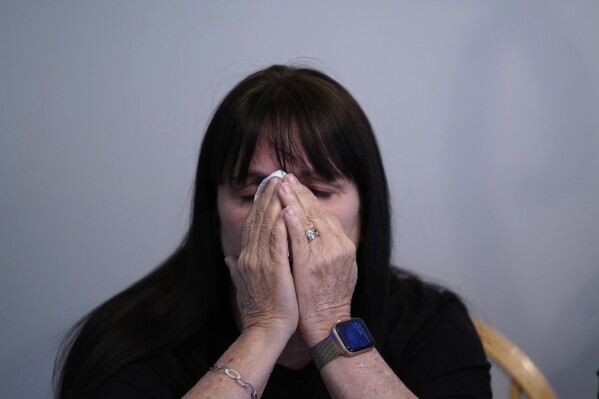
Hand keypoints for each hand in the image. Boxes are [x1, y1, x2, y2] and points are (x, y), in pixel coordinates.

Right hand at [225, 177, 298, 337]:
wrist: (263, 331)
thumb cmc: (258, 312)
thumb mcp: (243, 286)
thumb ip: (236, 270)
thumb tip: (228, 259)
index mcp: (245, 259)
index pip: (252, 225)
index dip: (259, 204)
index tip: (267, 188)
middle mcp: (250, 256)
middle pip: (258, 219)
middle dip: (267, 195)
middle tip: (277, 176)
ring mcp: (261, 262)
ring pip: (268, 225)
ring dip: (275, 202)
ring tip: (283, 184)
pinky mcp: (274, 269)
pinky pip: (278, 242)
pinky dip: (282, 224)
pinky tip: (287, 209)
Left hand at [278, 174, 357, 345]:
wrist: (327, 323)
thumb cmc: (329, 299)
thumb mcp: (339, 269)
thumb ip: (329, 249)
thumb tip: (319, 232)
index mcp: (342, 246)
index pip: (323, 215)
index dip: (308, 198)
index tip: (295, 185)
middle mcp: (336, 247)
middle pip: (316, 212)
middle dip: (299, 192)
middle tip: (285, 176)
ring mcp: (324, 256)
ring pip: (308, 221)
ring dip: (293, 200)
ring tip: (282, 184)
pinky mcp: (310, 266)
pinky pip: (300, 239)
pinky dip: (293, 222)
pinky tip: (285, 209)